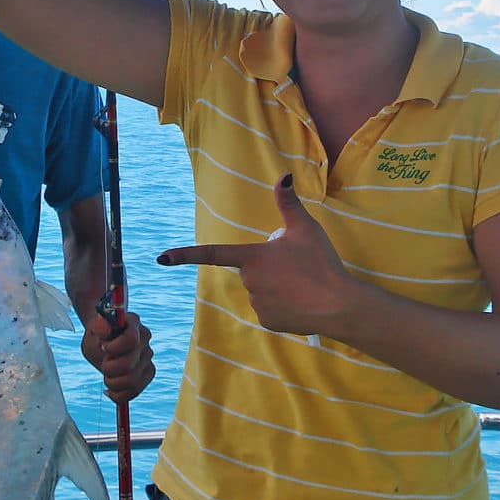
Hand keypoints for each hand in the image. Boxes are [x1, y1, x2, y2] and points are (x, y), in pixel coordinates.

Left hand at [80, 311, 155, 403]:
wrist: (103, 342)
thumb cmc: (98, 335)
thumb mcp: (93, 329)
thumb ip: (98, 327)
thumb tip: (103, 329)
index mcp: (134, 323)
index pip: (131, 340)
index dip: (113, 348)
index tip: (103, 347)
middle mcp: (145, 340)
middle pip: (129, 365)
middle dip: (109, 368)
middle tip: (104, 363)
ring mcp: (148, 358)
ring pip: (133, 382)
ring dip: (112, 383)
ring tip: (107, 376)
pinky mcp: (148, 374)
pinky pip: (135, 392)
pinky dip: (119, 395)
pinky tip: (110, 390)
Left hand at [158, 174, 363, 336]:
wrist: (339, 305)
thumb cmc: (321, 262)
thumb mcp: (306, 228)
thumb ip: (288, 203)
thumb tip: (284, 176)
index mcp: (252, 257)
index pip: (212, 253)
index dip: (184, 255)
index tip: (160, 257)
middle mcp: (248, 282)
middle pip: (252, 269)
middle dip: (269, 266)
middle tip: (297, 265)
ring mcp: (257, 305)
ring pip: (262, 289)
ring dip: (277, 286)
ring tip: (303, 284)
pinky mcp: (268, 322)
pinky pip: (271, 309)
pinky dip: (284, 305)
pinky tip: (302, 302)